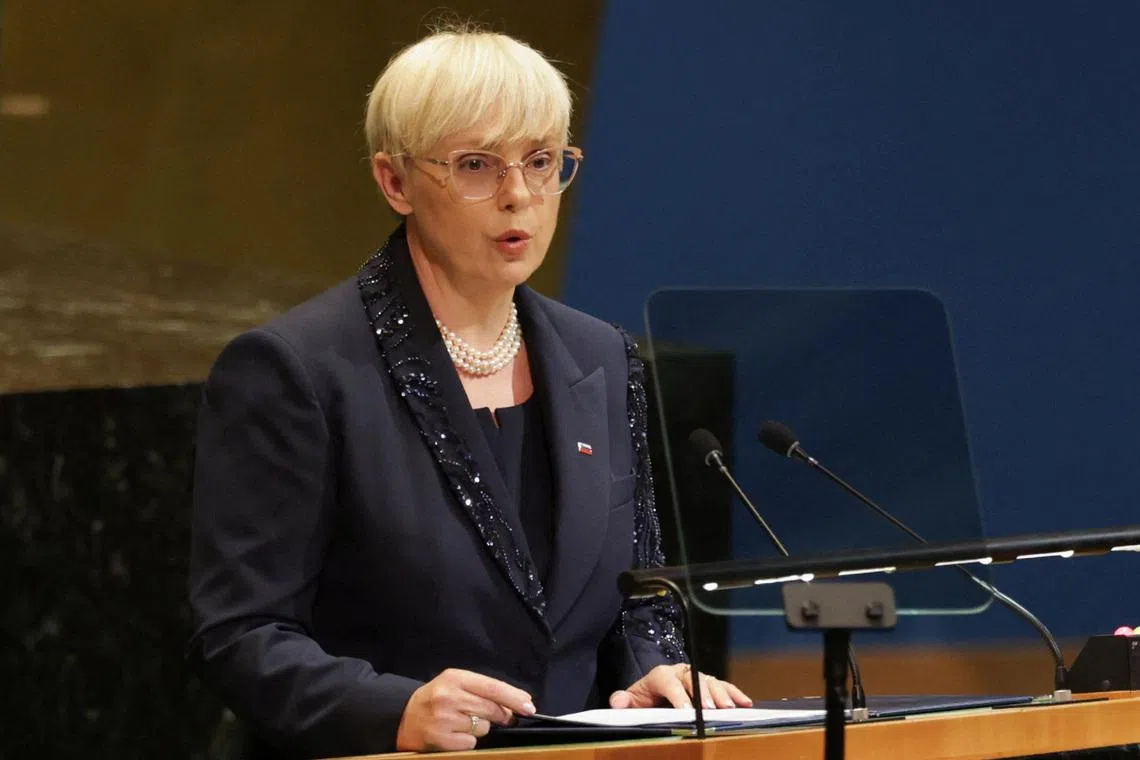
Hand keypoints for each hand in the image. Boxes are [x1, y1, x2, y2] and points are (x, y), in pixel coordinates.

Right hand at [395, 668, 536, 751]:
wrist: (403, 717)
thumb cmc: (436, 699)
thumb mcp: (456, 684)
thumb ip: (484, 690)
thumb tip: (520, 702)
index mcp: (455, 678)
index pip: (492, 687)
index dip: (514, 698)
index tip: (530, 707)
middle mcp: (449, 696)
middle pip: (491, 709)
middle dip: (502, 716)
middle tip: (500, 718)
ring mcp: (443, 719)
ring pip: (483, 727)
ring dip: (480, 728)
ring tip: (462, 722)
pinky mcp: (440, 739)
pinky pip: (471, 743)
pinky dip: (468, 741)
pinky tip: (455, 734)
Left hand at [609, 663, 752, 709]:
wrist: (653, 693)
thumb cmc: (644, 699)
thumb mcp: (631, 700)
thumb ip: (624, 701)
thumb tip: (618, 701)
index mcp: (660, 675)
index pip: (668, 682)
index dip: (677, 696)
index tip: (686, 711)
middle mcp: (680, 672)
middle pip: (693, 679)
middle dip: (703, 694)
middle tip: (712, 710)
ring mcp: (695, 677)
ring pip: (710, 681)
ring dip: (721, 694)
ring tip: (729, 708)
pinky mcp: (707, 684)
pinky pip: (723, 686)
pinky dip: (734, 693)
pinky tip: (745, 702)